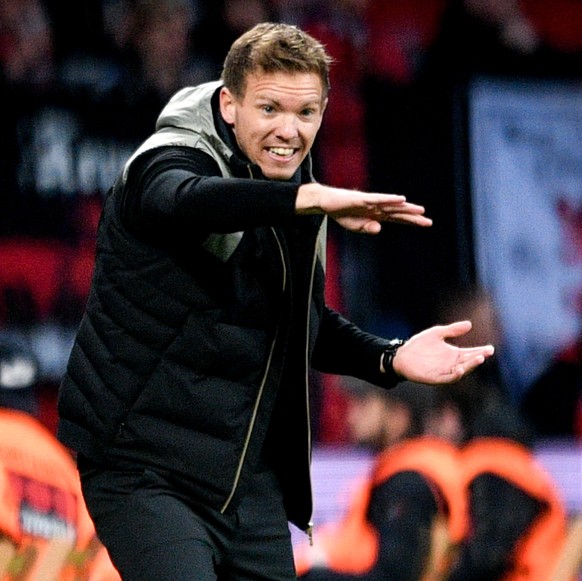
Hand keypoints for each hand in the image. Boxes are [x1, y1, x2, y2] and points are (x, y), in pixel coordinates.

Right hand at [296, 183, 431, 233]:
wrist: (327, 202)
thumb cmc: (343, 213)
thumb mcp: (356, 227)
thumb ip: (368, 228)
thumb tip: (379, 228)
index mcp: (378, 215)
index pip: (398, 219)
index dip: (411, 221)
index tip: (425, 224)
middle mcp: (378, 207)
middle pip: (398, 212)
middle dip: (413, 217)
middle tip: (429, 222)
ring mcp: (371, 202)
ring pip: (392, 205)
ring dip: (406, 207)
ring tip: (420, 210)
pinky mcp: (362, 198)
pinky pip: (379, 199)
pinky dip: (390, 199)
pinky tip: (400, 199)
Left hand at [392, 321, 494, 384]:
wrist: (402, 355)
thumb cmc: (419, 345)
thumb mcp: (437, 334)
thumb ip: (452, 330)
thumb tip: (469, 324)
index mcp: (454, 354)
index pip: (470, 352)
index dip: (481, 351)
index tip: (490, 348)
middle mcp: (452, 364)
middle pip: (468, 362)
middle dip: (478, 358)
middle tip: (486, 353)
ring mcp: (445, 371)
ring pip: (461, 371)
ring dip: (470, 366)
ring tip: (478, 358)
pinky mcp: (436, 378)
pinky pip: (448, 378)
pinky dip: (455, 375)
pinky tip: (460, 369)